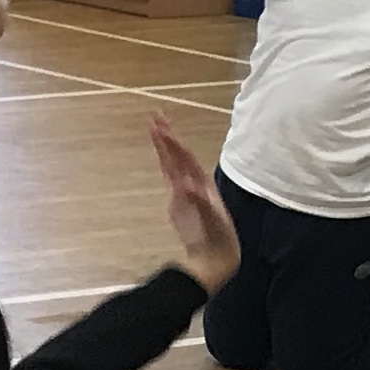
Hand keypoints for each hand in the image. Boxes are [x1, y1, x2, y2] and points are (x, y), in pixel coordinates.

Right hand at [148, 115, 239, 291]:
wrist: (215, 254)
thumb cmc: (216, 237)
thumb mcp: (210, 220)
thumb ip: (198, 202)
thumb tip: (185, 185)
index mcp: (203, 184)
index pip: (186, 158)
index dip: (174, 144)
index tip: (162, 128)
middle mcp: (194, 182)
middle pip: (179, 154)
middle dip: (168, 135)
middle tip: (155, 115)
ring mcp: (185, 189)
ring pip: (172, 161)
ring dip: (164, 145)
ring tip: (153, 126)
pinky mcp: (177, 199)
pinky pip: (169, 174)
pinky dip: (164, 161)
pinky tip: (160, 150)